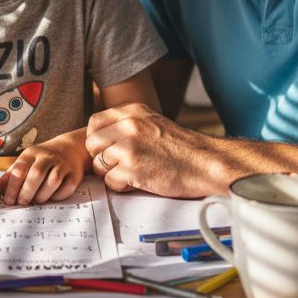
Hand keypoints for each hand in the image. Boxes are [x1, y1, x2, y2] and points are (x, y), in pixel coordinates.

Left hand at [0, 129, 87, 205]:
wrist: (70, 148)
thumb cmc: (42, 159)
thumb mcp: (25, 161)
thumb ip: (11, 175)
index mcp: (31, 154)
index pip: (20, 169)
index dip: (12, 187)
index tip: (8, 200)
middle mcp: (47, 157)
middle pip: (36, 174)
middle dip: (26, 191)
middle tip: (21, 203)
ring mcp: (62, 165)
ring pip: (52, 181)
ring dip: (42, 195)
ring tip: (36, 201)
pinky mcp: (75, 174)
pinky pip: (66, 188)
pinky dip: (58, 196)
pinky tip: (51, 197)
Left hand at [85, 103, 218, 198]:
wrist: (206, 163)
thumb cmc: (182, 148)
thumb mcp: (153, 123)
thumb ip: (128, 124)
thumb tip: (100, 135)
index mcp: (133, 111)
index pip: (95, 123)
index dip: (98, 140)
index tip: (109, 149)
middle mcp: (128, 125)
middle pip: (92, 144)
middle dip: (101, 157)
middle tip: (120, 164)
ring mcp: (129, 146)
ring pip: (98, 164)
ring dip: (112, 173)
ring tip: (134, 172)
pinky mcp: (132, 168)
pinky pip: (110, 181)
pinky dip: (122, 186)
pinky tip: (140, 181)